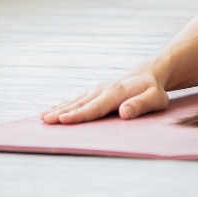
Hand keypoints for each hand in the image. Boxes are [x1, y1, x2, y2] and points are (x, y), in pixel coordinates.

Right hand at [40, 71, 168, 124]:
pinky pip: (75, 99)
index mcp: (116, 93)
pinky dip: (61, 104)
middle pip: (80, 104)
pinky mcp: (92, 92)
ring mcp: (96, 90)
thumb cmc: (153, 91)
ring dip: (58, 108)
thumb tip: (124, 113)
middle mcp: (102, 90)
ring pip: (74, 100)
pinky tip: (49, 111)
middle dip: (62, 112)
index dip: (79, 114)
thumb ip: (141, 105)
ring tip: (42, 118)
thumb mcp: (155, 99)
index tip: (64, 120)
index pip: (95, 107)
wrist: (147, 75)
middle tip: (46, 121)